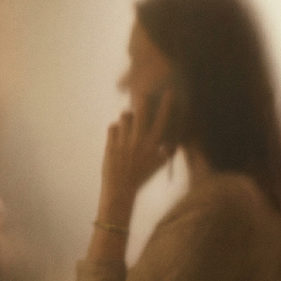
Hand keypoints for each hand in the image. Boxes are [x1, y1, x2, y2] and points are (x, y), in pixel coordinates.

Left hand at [99, 89, 174, 212]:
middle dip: (143, 99)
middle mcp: (139, 140)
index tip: (169, 92)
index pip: (162, 119)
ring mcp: (124, 141)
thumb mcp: (157, 165)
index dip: (167, 104)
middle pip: (141, 110)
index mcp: (153, 144)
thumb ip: (165, 153)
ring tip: (128, 124)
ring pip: (125, 116)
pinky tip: (117, 136)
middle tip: (142, 95)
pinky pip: (112, 127)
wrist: (120, 189)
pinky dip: (115, 129)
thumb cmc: (141, 177)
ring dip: (127, 117)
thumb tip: (171, 144)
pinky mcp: (110, 144)